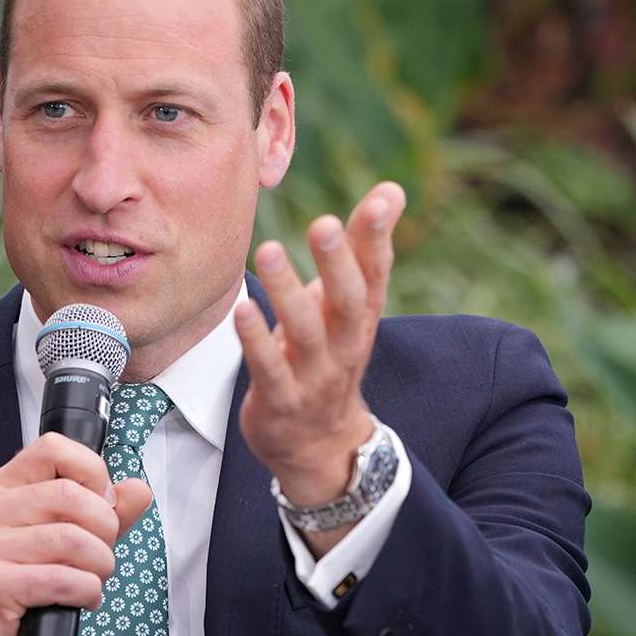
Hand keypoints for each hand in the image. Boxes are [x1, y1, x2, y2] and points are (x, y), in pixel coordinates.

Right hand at [0, 432, 151, 635]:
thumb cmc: (14, 599)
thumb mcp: (59, 546)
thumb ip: (101, 515)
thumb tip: (138, 490)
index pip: (53, 448)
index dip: (92, 473)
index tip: (102, 505)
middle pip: (71, 494)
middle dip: (105, 530)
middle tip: (100, 557)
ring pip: (73, 538)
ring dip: (100, 566)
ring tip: (91, 582)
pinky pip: (64, 578)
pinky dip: (86, 592)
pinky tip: (79, 600)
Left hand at [235, 182, 406, 552]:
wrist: (320, 445)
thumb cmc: (331, 356)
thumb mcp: (351, 306)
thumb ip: (365, 249)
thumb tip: (392, 190)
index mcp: (362, 319)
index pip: (376, 273)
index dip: (378, 237)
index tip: (382, 199)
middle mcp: (345, 346)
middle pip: (349, 302)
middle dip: (337, 262)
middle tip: (324, 223)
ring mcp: (314, 376)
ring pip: (305, 333)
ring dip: (287, 292)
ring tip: (270, 250)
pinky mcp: (280, 400)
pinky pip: (269, 368)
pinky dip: (257, 339)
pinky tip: (242, 308)